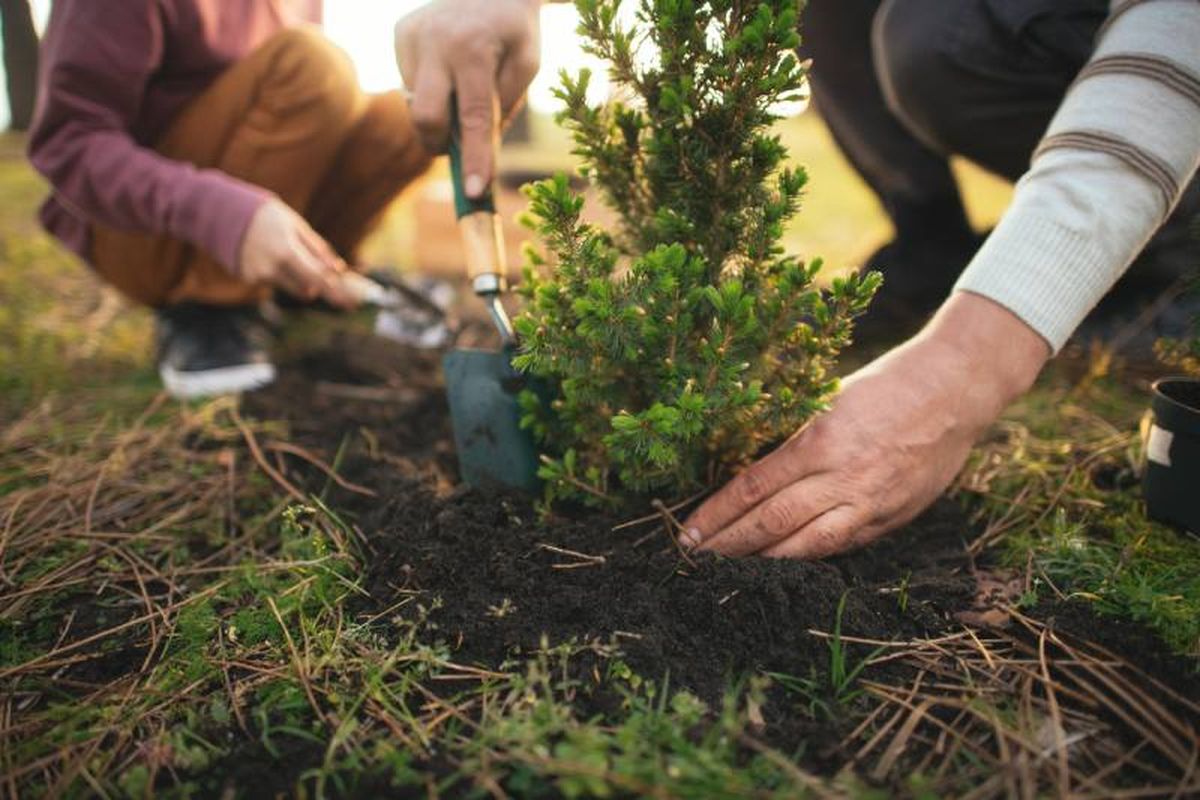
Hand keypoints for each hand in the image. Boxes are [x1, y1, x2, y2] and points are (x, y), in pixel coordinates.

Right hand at [237, 198, 356, 308]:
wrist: (223, 212)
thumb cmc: (268, 216)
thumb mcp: (296, 225)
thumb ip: (317, 249)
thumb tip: (337, 269)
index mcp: (286, 251)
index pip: (316, 277)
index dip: (334, 290)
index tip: (350, 302)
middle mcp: (271, 267)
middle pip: (306, 289)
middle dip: (321, 288)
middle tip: (341, 294)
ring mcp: (257, 275)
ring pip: (291, 287)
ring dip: (300, 279)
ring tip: (288, 254)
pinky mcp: (248, 278)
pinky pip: (274, 281)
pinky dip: (279, 272)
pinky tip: (267, 253)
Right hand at [395, 0, 540, 196]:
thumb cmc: (514, 27)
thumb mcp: (527, 63)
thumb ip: (503, 107)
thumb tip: (476, 149)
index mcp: (473, 49)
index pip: (473, 118)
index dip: (473, 158)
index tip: (473, 191)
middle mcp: (435, 41)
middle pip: (426, 117)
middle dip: (439, 142)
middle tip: (454, 145)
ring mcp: (411, 35)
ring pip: (415, 103)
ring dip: (439, 108)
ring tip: (460, 80)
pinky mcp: (400, 33)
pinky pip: (410, 82)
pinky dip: (430, 87)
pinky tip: (446, 64)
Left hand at [683, 293, 1050, 558]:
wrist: (956, 391)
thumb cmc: (886, 385)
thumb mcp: (828, 402)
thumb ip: (794, 442)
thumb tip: (750, 478)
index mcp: (820, 441)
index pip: (753, 488)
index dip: (717, 515)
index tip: (688, 532)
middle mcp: (844, 478)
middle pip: (772, 524)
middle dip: (729, 545)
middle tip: (694, 561)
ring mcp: (870, 503)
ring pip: (807, 548)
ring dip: (764, 563)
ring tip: (731, 572)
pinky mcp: (891, 518)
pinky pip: (841, 546)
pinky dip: (807, 557)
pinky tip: (781, 563)